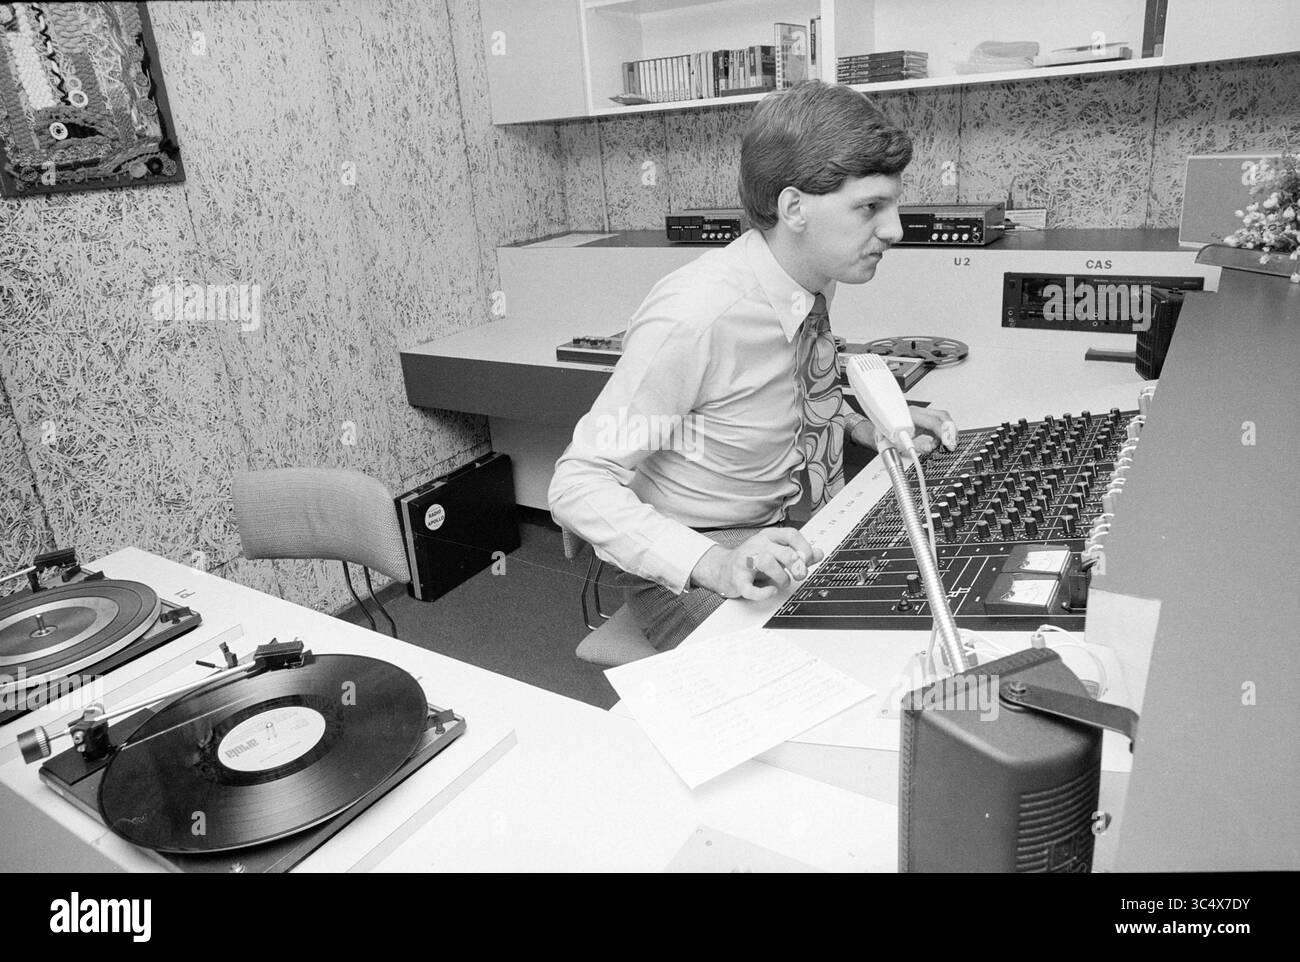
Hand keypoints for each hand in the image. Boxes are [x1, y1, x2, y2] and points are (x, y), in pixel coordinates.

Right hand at [689, 528, 824, 600]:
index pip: (790, 534)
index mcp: (768, 537)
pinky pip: (750, 587)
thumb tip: (819, 553)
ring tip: (783, 582)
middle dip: (796, 566)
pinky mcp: (737, 579)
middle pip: (782, 551)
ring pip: (766, 562)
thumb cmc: (752, 560)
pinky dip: (763, 592)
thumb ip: (799, 553)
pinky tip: (770, 591)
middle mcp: (757, 545)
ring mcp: (745, 561)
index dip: (804, 547)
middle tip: (799, 575)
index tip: (808, 559)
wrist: (723, 569)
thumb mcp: (777, 552)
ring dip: (781, 576)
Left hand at [848, 407, 956, 456]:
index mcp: (910, 416)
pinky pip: (938, 423)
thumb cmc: (884, 437)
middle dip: (950, 431)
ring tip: (944, 445)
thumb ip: (913, 447)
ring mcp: (920, 414)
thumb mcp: (896, 444)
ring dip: (947, 432)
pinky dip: (942, 433)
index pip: (932, 422)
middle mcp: (916, 412)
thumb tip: (929, 448)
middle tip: (952, 445)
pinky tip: (937, 442)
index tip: (949, 444)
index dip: (944, 433)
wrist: (876, 431)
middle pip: (942, 416)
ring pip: (941, 418)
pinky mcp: (923, 419)